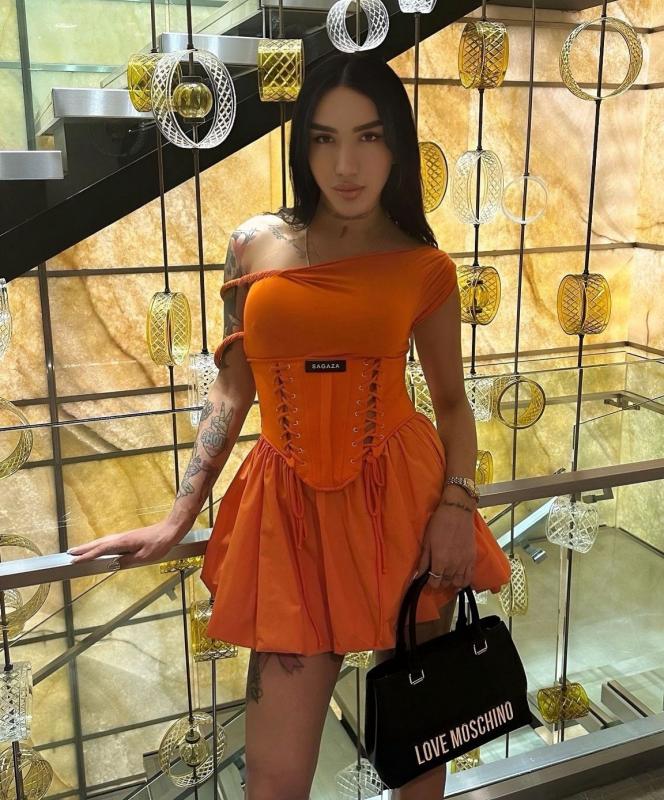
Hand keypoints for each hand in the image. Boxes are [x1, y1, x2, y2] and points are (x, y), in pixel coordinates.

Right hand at [66, 520, 183, 568]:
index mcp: (122, 542)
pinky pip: (109, 541)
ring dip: (90, 546)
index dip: (86, 556)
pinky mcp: (128, 537)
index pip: (100, 550)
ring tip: (78, 551)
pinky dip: (100, 545)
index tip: (74, 560)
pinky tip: (99, 548)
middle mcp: (121, 537)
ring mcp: (124, 536)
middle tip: (68, 554)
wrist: (170, 530)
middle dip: (83, 549)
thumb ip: (127, 561)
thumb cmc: (159, 543)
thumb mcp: (143, 557)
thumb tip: (113, 565)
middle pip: (98, 543)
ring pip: (102, 542)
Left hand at [414, 503, 475, 590]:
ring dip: (451, 582)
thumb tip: (418, 575)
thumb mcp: (427, 541)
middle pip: (446, 583)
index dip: (430, 583)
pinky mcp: (472, 559)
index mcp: (440, 561)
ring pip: (458, 583)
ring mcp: (464, 563)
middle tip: (437, 575)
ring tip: (447, 576)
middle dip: (440, 581)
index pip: (435, 582)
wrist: (457, 512)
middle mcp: (453, 565)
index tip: (428, 578)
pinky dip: (463, 581)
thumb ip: (423, 560)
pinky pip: (469, 577)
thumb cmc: (439, 524)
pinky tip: (459, 578)